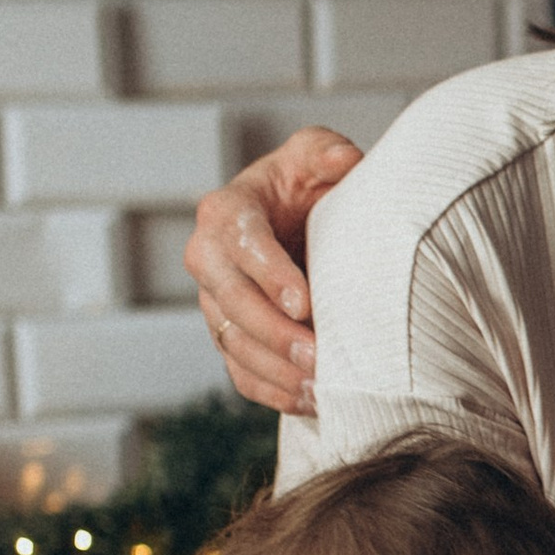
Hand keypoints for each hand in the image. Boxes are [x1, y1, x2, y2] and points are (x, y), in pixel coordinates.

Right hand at [183, 128, 359, 411]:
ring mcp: (214, 303)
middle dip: (273, 333)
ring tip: (320, 387)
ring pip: (233, 343)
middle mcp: (209, 259)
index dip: (269, 274)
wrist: (296, 221)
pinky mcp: (228, 337)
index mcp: (226, 211)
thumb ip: (326, 151)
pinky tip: (310, 403)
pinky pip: (240, 372)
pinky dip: (272, 392)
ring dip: (275, 369)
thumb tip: (344, 161)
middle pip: (231, 302)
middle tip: (316, 356)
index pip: (241, 243)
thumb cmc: (307, 185)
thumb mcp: (316, 156)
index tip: (303, 302)